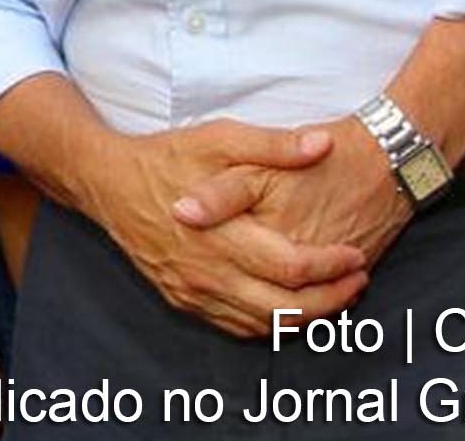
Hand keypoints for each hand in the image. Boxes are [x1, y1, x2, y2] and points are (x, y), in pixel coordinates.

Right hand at [92, 119, 367, 338]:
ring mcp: (193, 291)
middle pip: (285, 308)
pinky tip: (290, 308)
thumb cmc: (166, 157)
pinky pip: (236, 326)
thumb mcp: (219, 139)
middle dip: (331, 300)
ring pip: (263, 325)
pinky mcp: (182, 299)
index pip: (292, 267)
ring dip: (307, 317)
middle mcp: (207, 272)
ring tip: (336, 297)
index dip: (332, 267)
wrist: (107, 182)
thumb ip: (274, 145)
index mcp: (221, 234)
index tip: (356, 254)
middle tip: (358, 282)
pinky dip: (271, 324)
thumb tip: (323, 145)